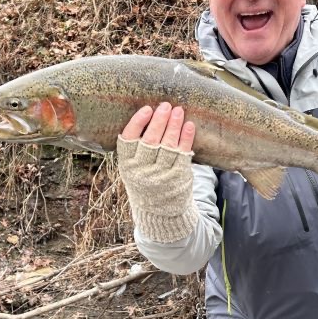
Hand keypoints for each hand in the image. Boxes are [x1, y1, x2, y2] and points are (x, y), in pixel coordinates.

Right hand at [117, 102, 198, 242]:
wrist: (160, 213)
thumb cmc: (145, 181)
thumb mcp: (134, 169)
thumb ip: (136, 149)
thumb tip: (149, 115)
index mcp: (128, 166)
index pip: (128, 140)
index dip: (137, 123)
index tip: (147, 109)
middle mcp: (142, 171)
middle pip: (151, 141)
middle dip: (159, 121)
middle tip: (165, 106)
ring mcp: (161, 175)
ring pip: (168, 145)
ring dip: (174, 126)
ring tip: (178, 111)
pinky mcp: (178, 177)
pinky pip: (183, 154)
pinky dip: (187, 138)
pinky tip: (189, 126)